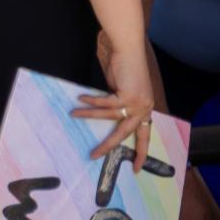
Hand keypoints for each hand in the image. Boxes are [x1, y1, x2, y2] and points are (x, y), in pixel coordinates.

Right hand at [74, 36, 154, 167]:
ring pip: (111, 117)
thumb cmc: (126, 66)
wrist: (129, 50)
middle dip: (109, 145)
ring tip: (74, 114)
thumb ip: (120, 104)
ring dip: (90, 116)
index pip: (145, 136)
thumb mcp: (124, 90)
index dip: (141, 152)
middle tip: (95, 155)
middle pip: (126, 133)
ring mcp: (137, 103)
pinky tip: (79, 99)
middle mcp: (144, 109)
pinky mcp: (127, 95)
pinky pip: (105, 103)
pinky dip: (91, 101)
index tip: (136, 169)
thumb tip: (106, 113)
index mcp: (146, 110)